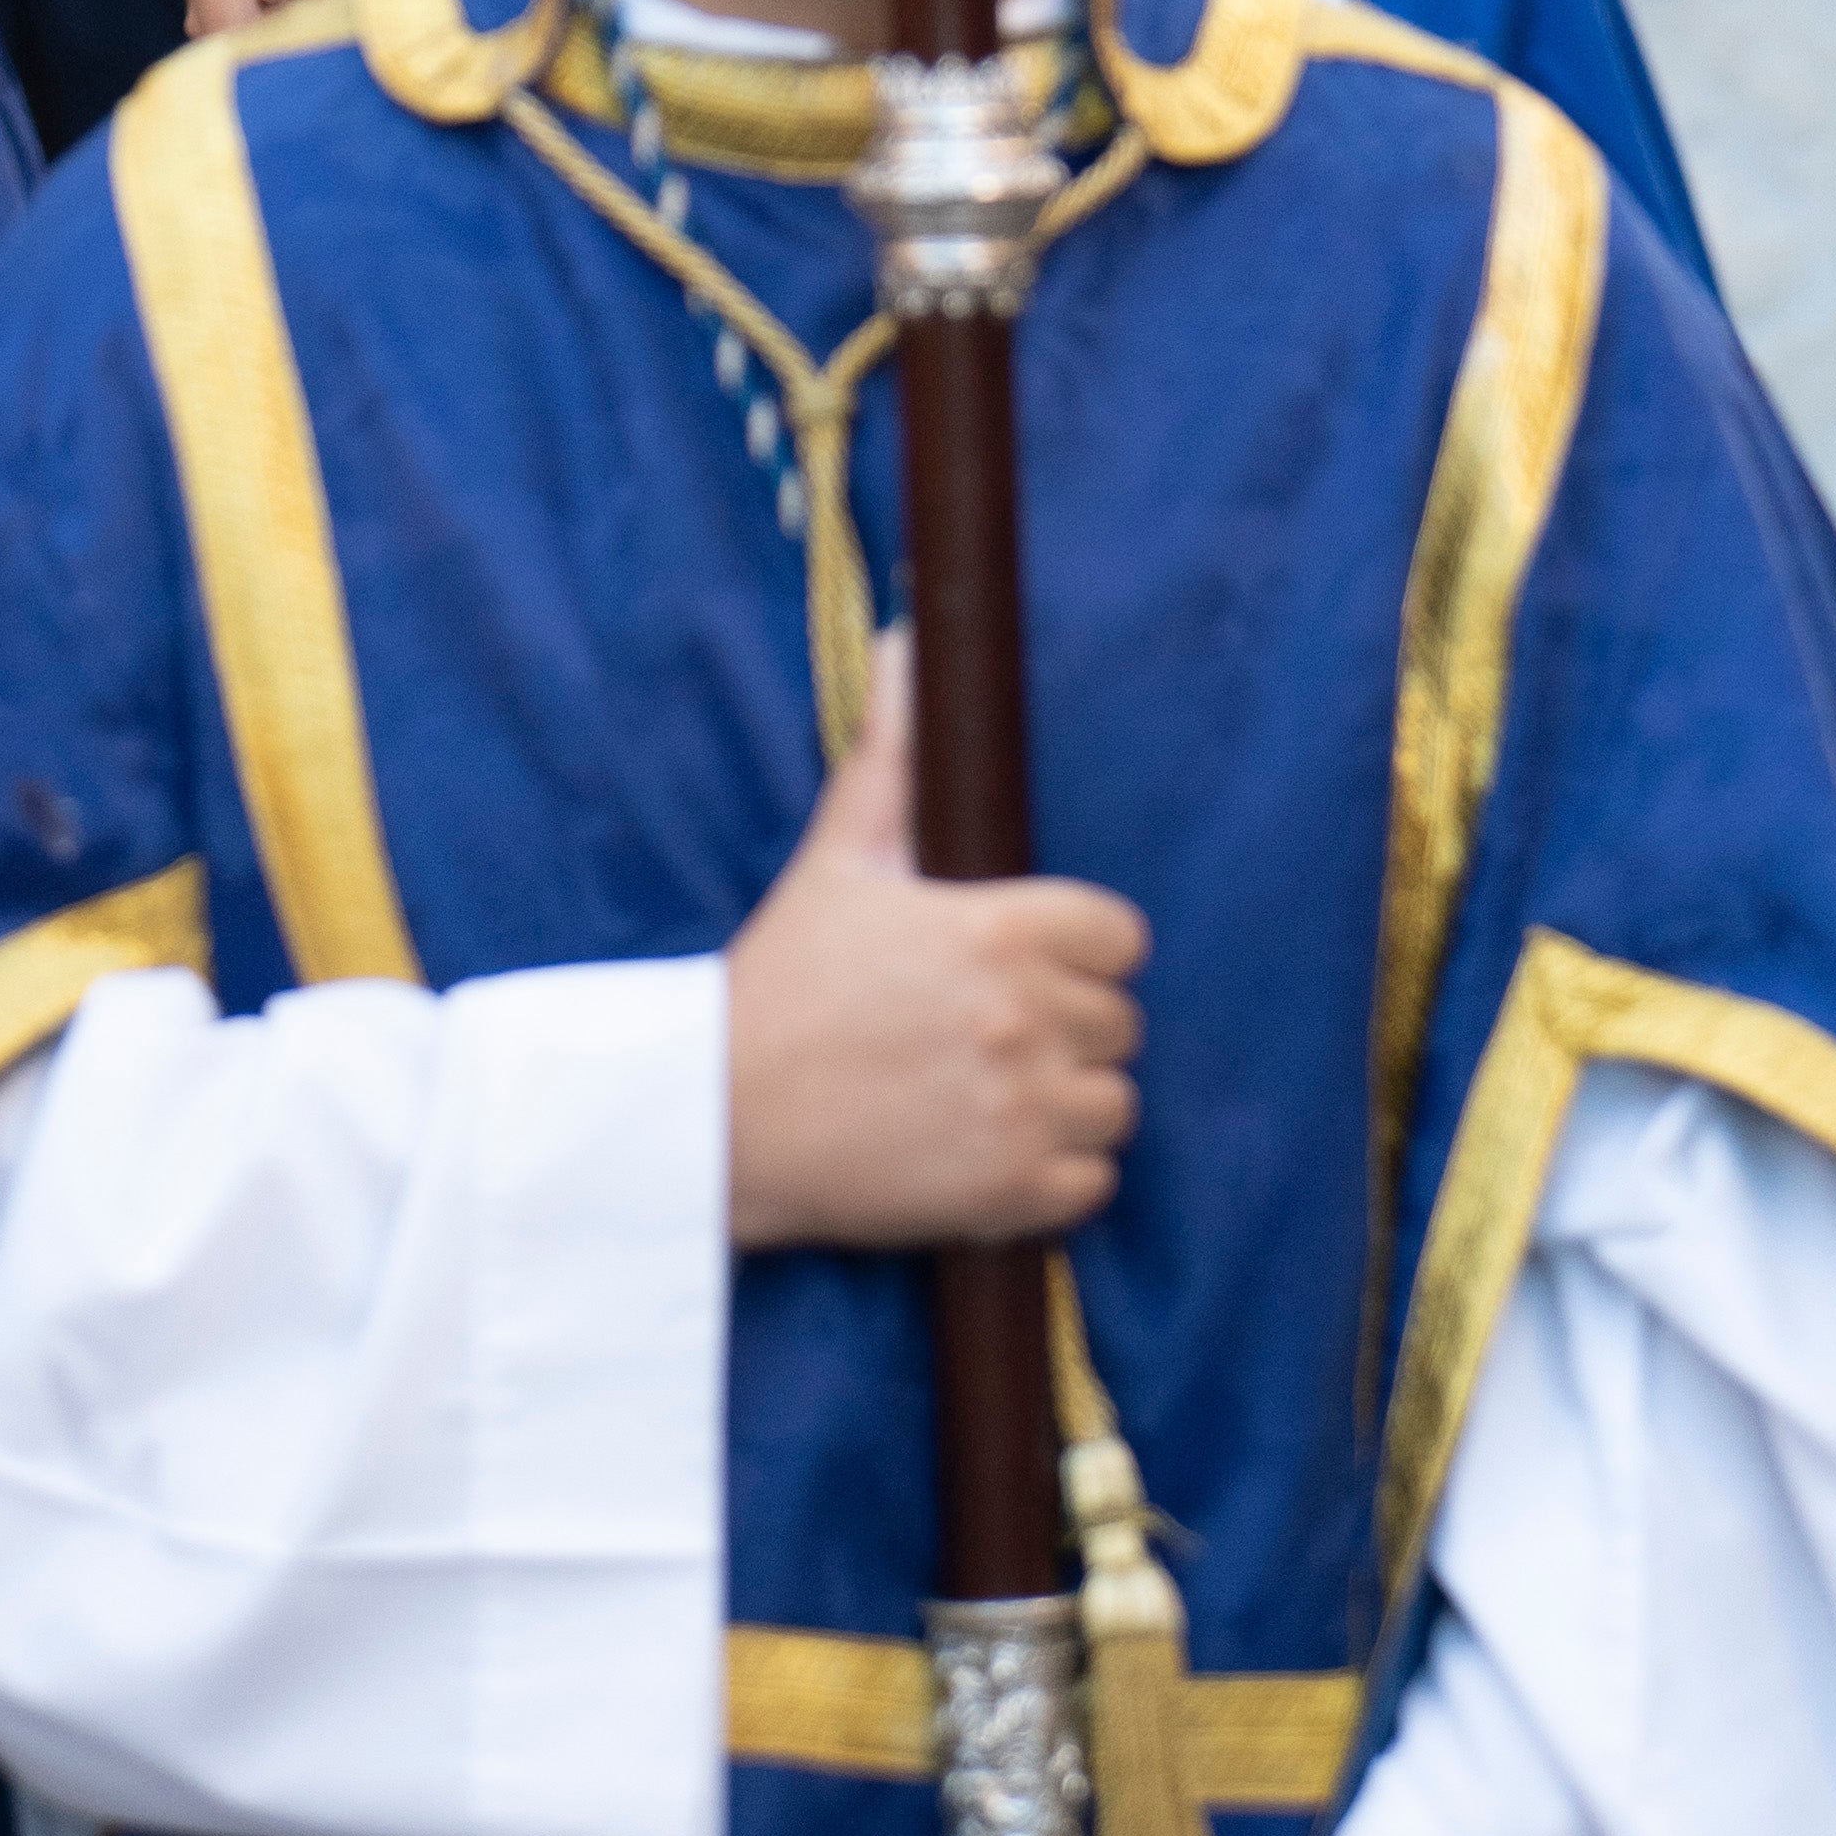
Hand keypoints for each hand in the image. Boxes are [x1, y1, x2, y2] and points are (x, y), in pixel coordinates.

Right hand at [726, 646, 1144, 1247]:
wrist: (714, 1119)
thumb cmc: (779, 984)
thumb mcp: (840, 857)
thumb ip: (892, 754)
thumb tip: (908, 642)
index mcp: (1004, 929)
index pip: (1120, 937)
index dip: (1079, 953)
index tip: (1025, 969)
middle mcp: (1028, 1017)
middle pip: (1120, 1023)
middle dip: (1066, 1028)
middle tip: (987, 1037)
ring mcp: (1025, 1109)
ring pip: (1115, 1105)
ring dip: (1067, 1105)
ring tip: (992, 1100)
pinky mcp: (1011, 1192)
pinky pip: (1093, 1183)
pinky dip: (1056, 1179)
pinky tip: (992, 1156)